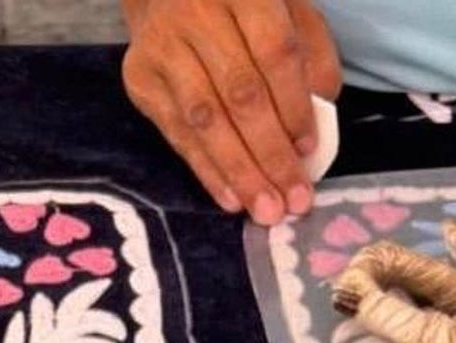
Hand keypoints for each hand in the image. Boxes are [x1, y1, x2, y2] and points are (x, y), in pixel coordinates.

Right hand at [122, 0, 341, 222]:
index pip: (273, 53)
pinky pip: (177, 133)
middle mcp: (197, 13)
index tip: (309, 152)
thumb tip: (315, 130)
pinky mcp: (140, 77)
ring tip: (265, 210)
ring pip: (205, 119)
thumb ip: (311, 61)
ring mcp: (163, 45)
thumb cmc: (242, 9)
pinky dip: (207, 171)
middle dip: (270, 155)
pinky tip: (230, 199)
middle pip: (239, 93)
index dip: (293, 107)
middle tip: (293, 201)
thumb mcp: (289, 14)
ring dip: (239, 172)